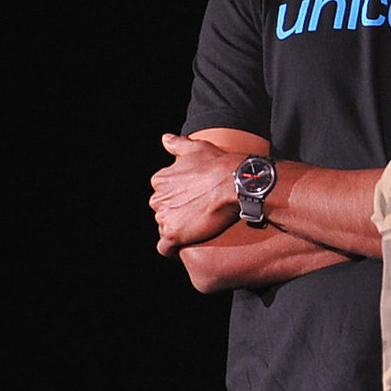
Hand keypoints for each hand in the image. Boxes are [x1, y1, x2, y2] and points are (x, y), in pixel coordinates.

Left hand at [150, 133, 240, 256]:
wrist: (233, 184)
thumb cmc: (217, 164)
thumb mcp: (196, 147)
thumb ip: (177, 144)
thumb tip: (165, 139)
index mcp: (161, 180)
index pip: (163, 195)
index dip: (177, 199)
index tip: (191, 202)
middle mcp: (158, 198)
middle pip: (163, 211)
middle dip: (176, 214)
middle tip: (197, 215)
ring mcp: (164, 217)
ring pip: (165, 228)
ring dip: (178, 230)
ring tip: (197, 230)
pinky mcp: (173, 234)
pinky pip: (165, 249)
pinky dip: (171, 251)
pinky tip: (182, 249)